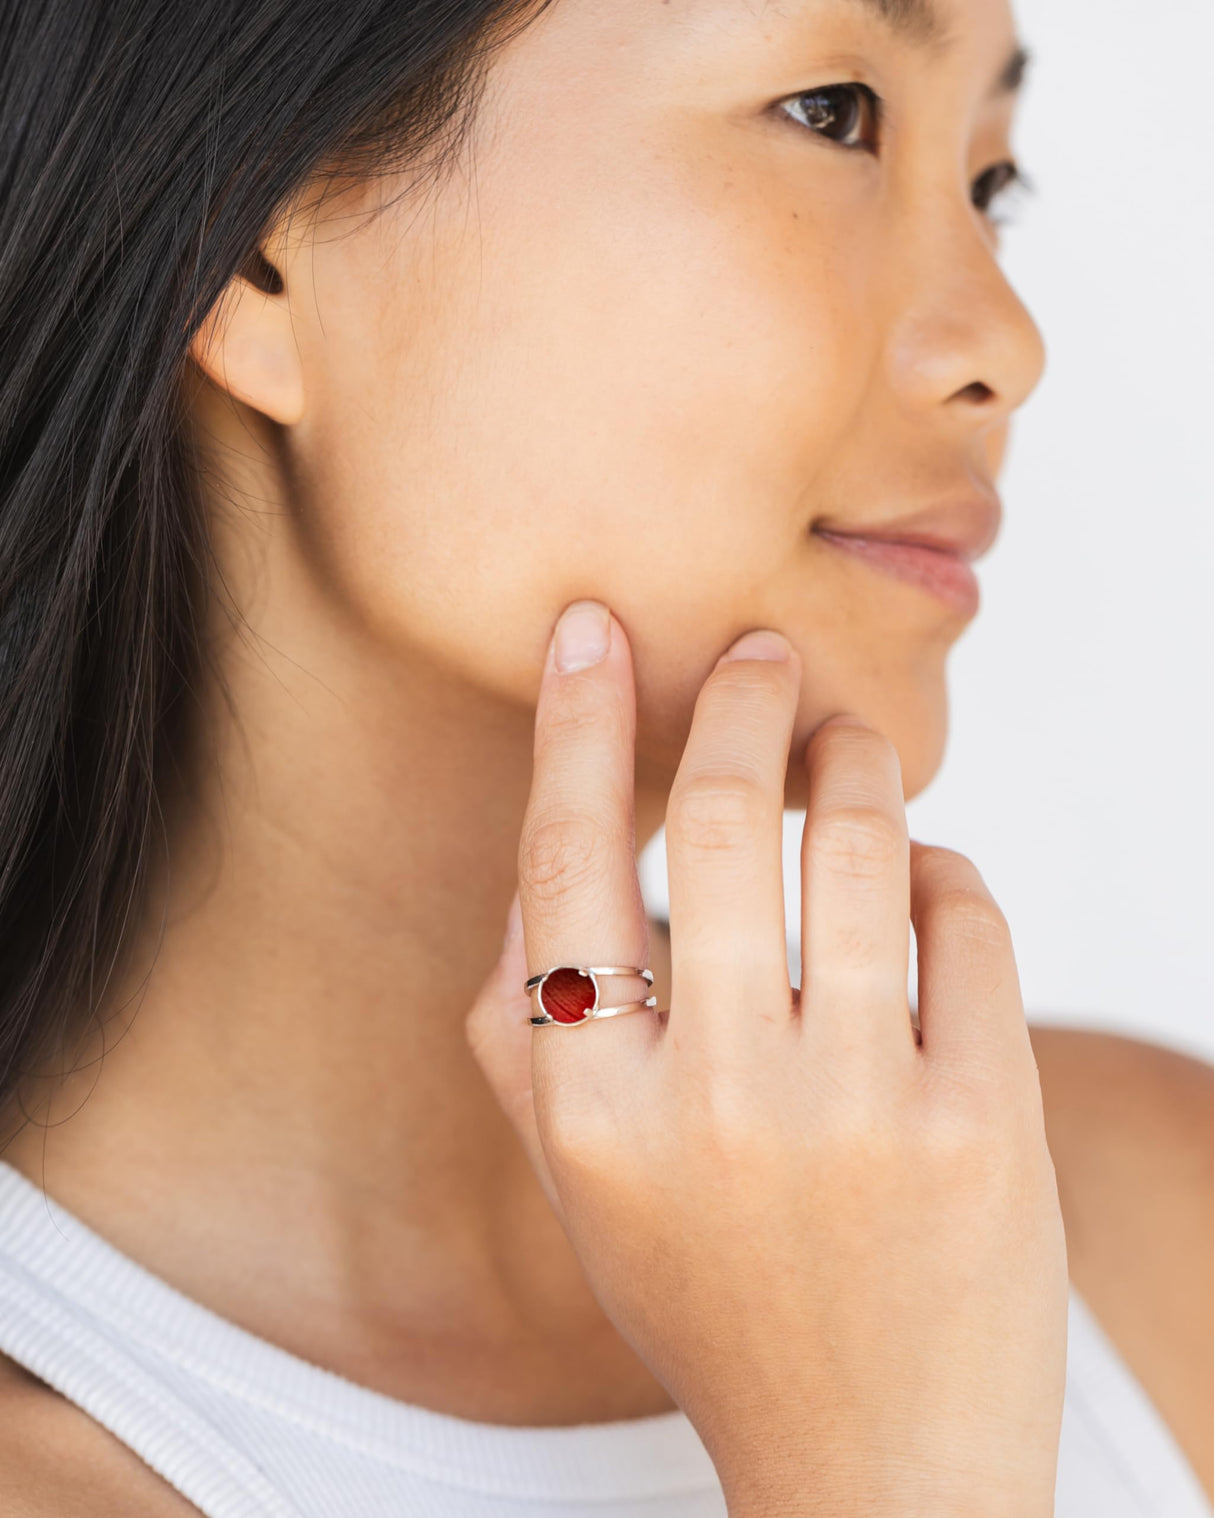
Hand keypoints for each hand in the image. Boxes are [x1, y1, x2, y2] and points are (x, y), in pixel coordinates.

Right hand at [467, 601, 1067, 1517]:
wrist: (874, 1461)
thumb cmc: (711, 1293)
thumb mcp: (580, 1184)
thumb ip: (523, 1030)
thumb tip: (538, 854)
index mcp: (589, 1111)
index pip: (562, 864)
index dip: (573, 725)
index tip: (591, 629)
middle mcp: (710, 1102)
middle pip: (715, 821)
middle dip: (743, 702)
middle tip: (762, 654)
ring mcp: (855, 1113)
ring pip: (859, 844)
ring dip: (855, 763)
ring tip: (851, 746)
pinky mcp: (982, 1124)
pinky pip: (967, 916)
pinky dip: (946, 869)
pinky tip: (925, 883)